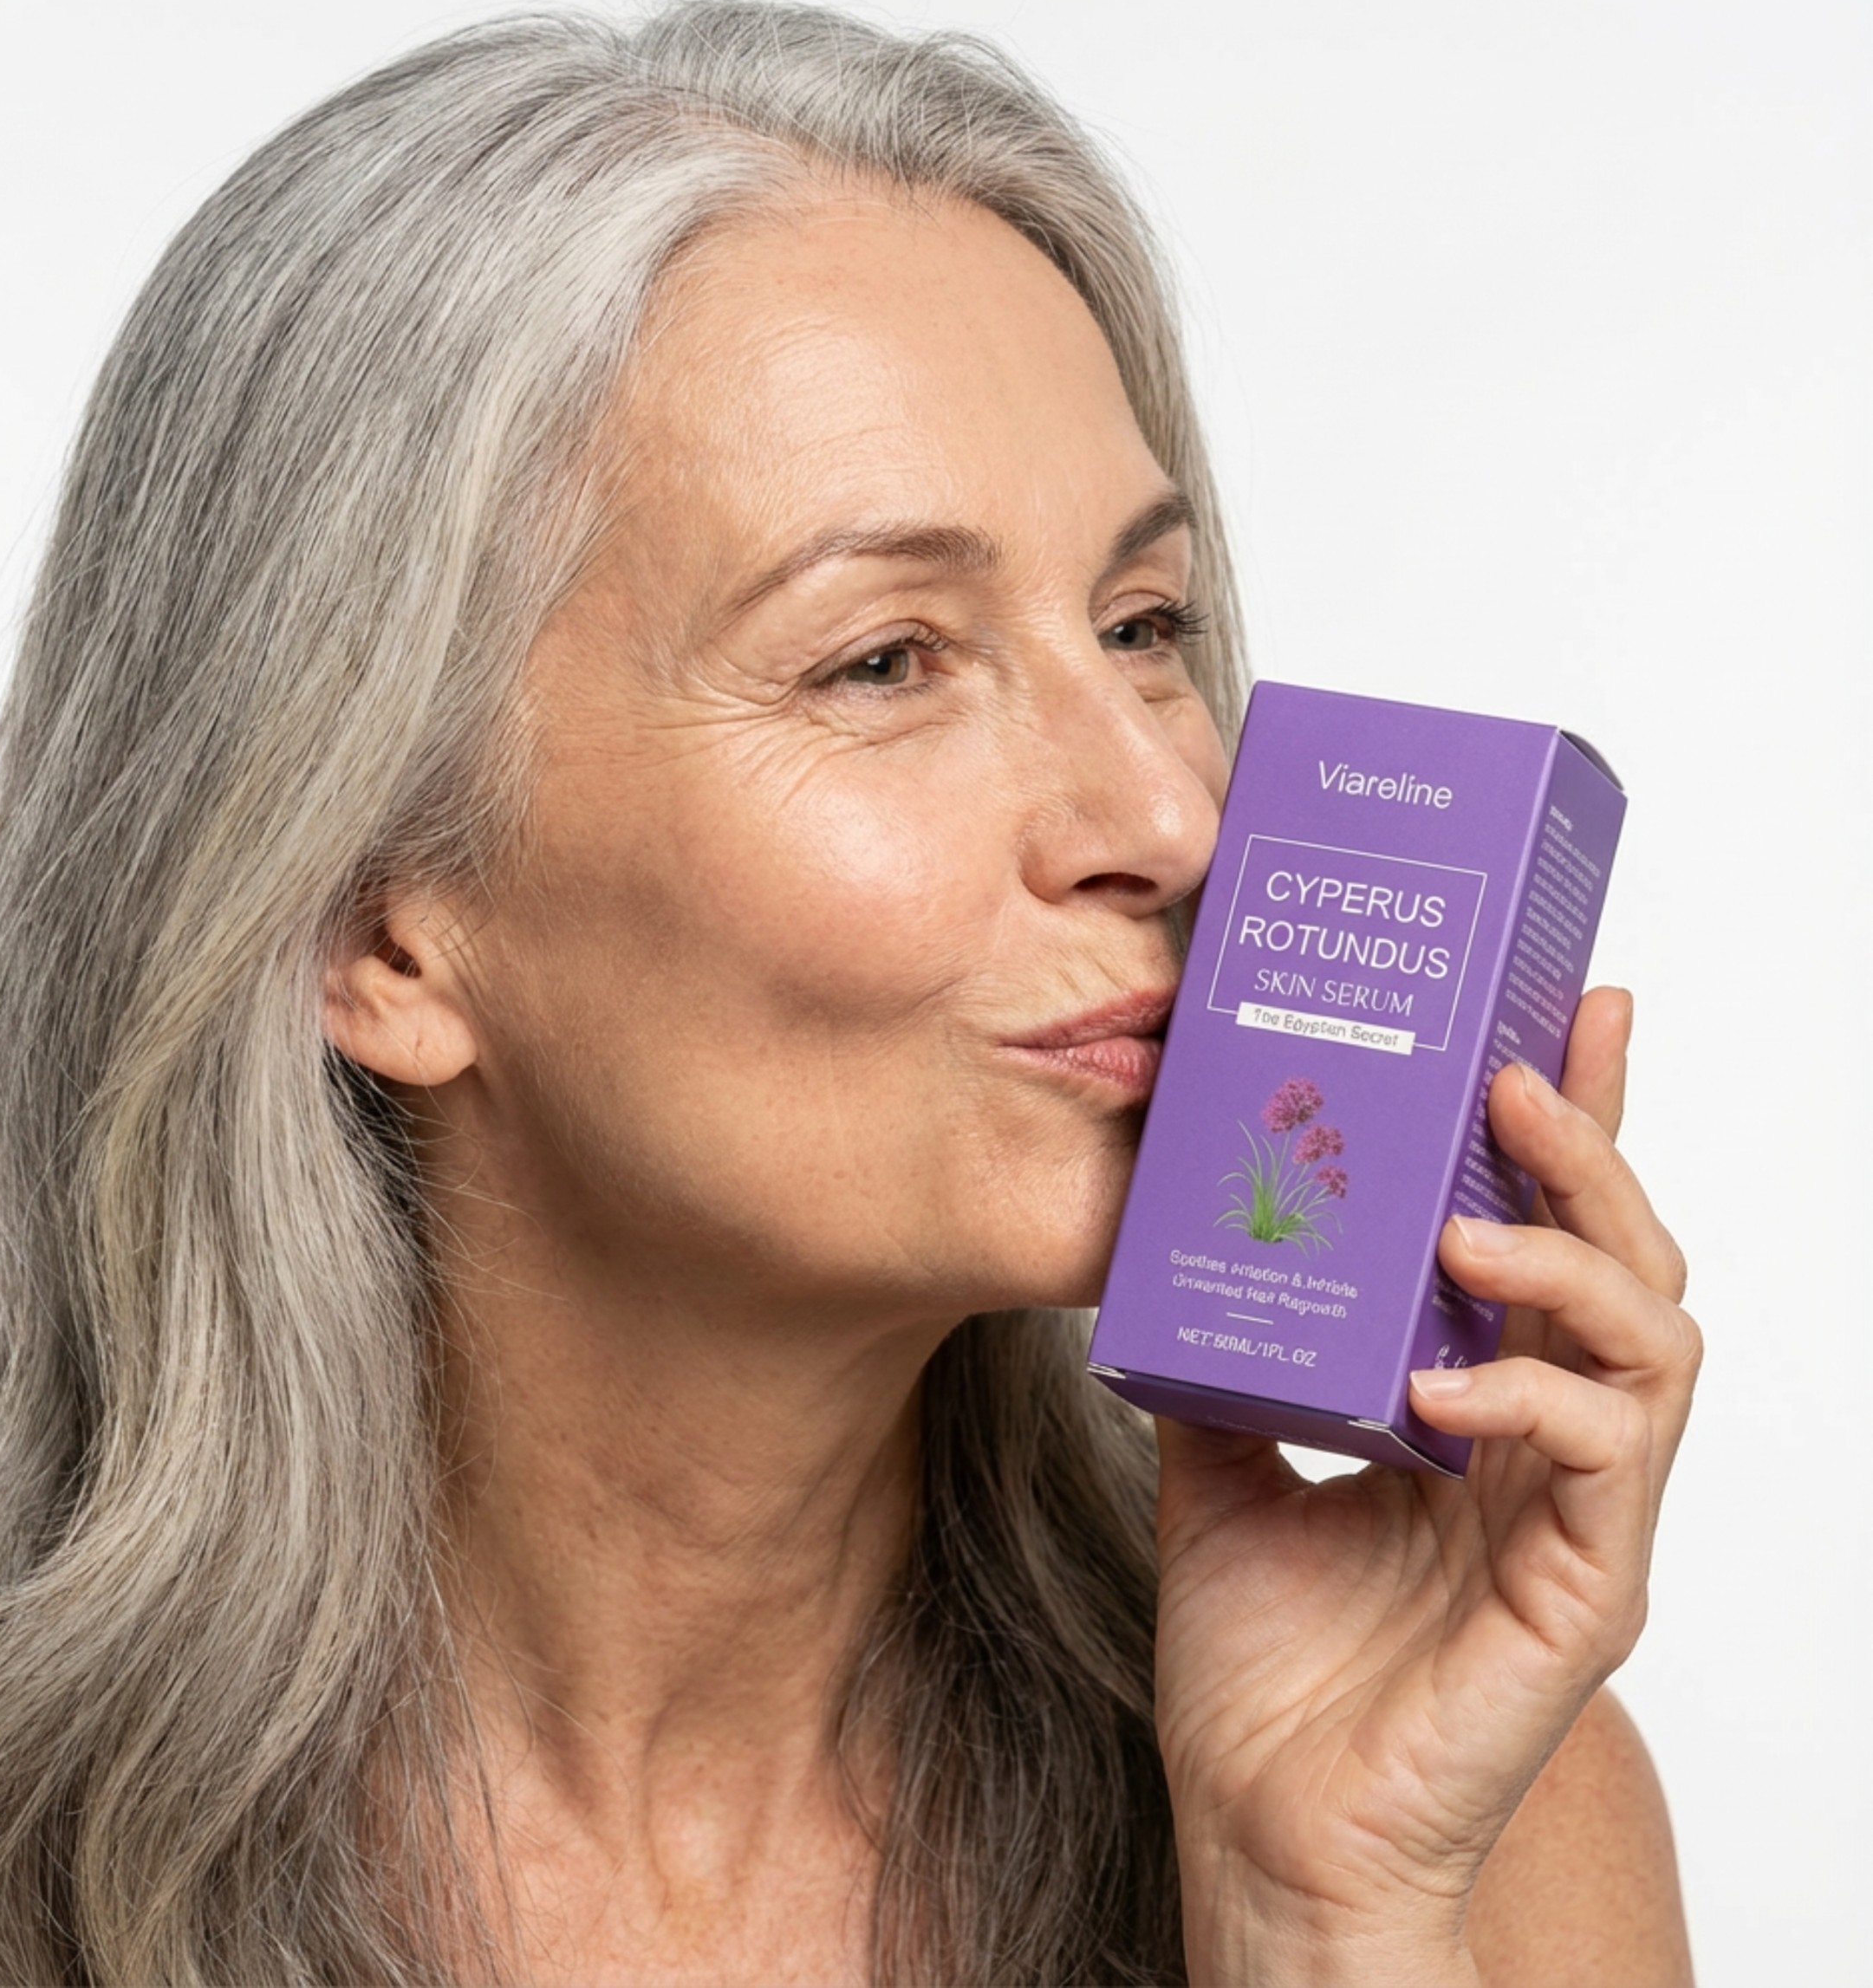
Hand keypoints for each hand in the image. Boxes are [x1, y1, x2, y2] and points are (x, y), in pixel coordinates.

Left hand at [1152, 987, 1698, 1985]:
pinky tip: (1443, 1384)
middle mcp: (1544, 1449)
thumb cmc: (1258, 1666)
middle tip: (1522, 1070)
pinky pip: (1609, 1456)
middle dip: (1591, 1150)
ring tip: (1467, 1225)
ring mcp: (1579, 1520)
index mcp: (1475, 1410)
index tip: (1565, 1013)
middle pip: (1625, 1260)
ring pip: (1654, 1340)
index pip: (1543, 1243)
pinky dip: (1535, 1396)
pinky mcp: (1586, 1592)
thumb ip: (1234, 1355)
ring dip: (1569, 1259)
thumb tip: (1190, 1238)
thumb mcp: (1217, 1463)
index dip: (1571, 1130)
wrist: (1261, 1829)